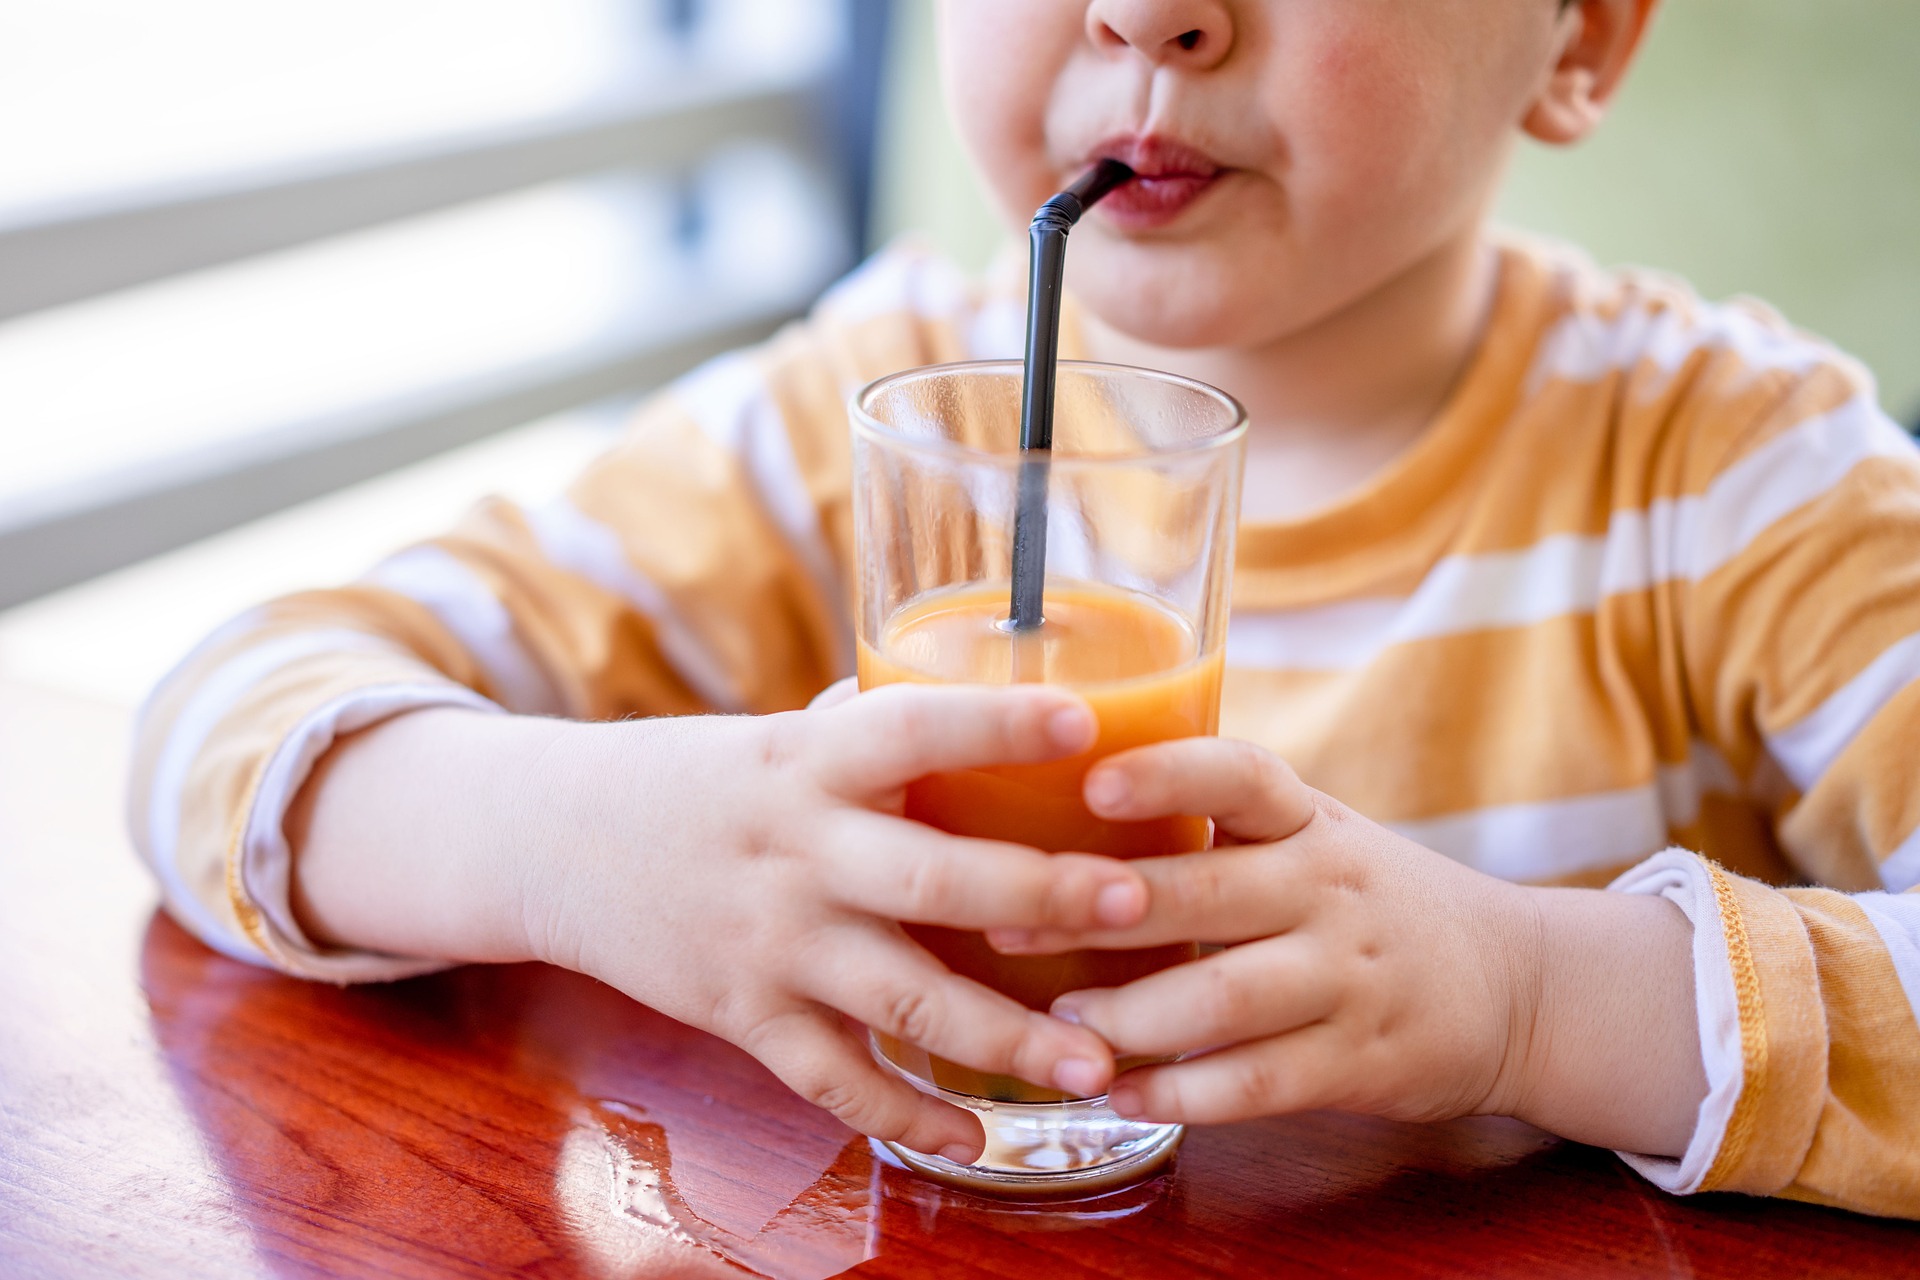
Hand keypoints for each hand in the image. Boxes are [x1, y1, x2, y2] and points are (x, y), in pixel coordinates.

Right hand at [520, 682, 1149, 1162]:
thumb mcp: (782, 737)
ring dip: (1005, 1036)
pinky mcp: (744, 1016)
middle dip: (1039, 895)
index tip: (1087, 721)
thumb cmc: (700, 778)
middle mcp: (794, 850)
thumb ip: (878, 739)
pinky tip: (978, 1137)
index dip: (995, 724)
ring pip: (901, 998)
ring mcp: (769, 942)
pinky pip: (835, 1079)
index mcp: (807, 761)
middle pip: (931, 878)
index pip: (909, 728)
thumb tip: (1007, 713)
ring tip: (1100, 1067)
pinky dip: (907, 1114)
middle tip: (1134, 902)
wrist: (556, 842)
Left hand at [986, 736, 1544, 1128]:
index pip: (1241, 776)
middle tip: (1009, 928)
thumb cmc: (1367, 900)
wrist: (1516, 984)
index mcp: (1309, 820)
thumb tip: (1057, 808)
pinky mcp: (1358, 1061)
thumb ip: (1216, 825)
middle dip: (1100, 911)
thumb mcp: (1313, 835)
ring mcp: (1347, 977)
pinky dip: (1182, 1093)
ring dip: (1130, 1014)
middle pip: (1208, 892)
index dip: (1167, 774)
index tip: (1092, 782)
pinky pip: (1257, 1083)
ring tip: (1061, 1024)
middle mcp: (1330, 888)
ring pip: (1224, 997)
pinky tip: (1121, 1094)